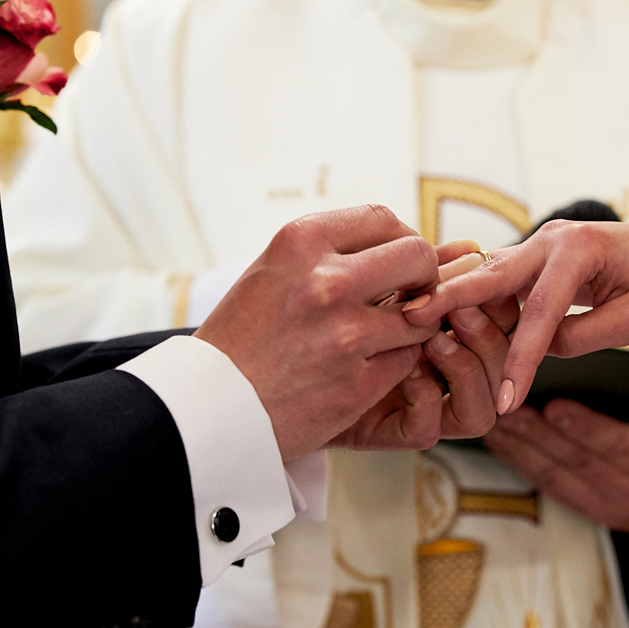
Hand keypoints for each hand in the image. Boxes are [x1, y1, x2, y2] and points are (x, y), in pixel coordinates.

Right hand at [195, 205, 439, 460]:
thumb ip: (327, 251)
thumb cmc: (241, 337)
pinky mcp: (357, 384)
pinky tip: (368, 367)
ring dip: (411, 325)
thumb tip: (396, 239)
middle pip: (417, 256)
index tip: (398, 257)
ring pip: (421, 315)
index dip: (401, 236)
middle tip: (410, 294)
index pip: (382, 218)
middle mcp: (326, 282)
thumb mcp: (271, 271)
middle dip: (422, 274)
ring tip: (383, 335)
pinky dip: (397, 363)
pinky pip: (407, 360)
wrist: (207, 409)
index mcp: (301, 243)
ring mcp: (345, 334)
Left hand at [330, 242, 515, 447]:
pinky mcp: (391, 430)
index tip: (477, 274)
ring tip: (433, 338)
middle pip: (504, 368)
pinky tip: (404, 369)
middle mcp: (446, 376)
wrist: (282, 365)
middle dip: (489, 332)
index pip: (505, 327)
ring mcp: (424, 407)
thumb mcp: (378, 287)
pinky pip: (428, 429)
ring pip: (481, 410)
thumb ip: (424, 274)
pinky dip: (423, 397)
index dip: (501, 304)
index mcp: (453, 335)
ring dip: (465, 366)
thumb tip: (470, 248)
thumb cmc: (325, 319)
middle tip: (459, 306)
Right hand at [406, 220, 628, 412]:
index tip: (504, 400)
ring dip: (453, 296)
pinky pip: (499, 280)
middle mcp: (553, 239)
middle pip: (492, 274)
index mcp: (581, 249)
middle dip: (450, 298)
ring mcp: (542, 244)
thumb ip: (584, 337)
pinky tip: (441, 321)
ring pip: (488, 274)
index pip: (539, 311)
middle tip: (409, 320)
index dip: (519, 359)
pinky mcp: (538, 257)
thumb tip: (538, 349)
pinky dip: (471, 298)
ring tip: (410, 322)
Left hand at [484, 360, 628, 531]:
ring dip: (519, 446)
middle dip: (538, 432)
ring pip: (553, 473)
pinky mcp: (581, 506)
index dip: (584, 428)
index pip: (618, 446)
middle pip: (576, 458)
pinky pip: (544, 485)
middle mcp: (627, 489)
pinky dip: (517, 462)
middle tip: (506, 400)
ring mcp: (601, 502)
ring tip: (490, 416)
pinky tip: (494, 438)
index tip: (555, 406)